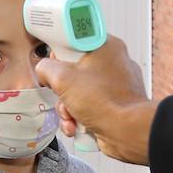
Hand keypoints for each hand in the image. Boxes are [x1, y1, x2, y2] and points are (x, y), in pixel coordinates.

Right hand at [36, 36, 155, 164]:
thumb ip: (47, 68)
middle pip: (73, 70)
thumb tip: (44, 70)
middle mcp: (113, 64)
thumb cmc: (104, 101)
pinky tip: (77, 126)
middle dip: (62, 90)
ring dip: (67, 108)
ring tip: (71, 116)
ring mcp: (114, 86)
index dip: (60, 53)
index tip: (53, 64)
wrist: (128, 132)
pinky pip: (88, 107)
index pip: (75, 41)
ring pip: (78, 92)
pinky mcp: (114, 105)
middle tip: (63, 95)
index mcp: (106, 46)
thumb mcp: (63, 78)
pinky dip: (79, 118)